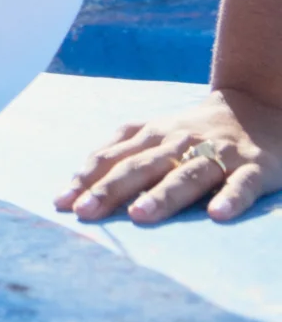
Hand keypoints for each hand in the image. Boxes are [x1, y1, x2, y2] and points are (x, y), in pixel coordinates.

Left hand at [56, 88, 281, 226]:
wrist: (260, 106)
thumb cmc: (194, 132)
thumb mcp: (155, 134)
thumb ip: (119, 153)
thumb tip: (75, 184)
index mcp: (155, 135)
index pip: (116, 158)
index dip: (89, 178)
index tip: (62, 203)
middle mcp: (182, 142)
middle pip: (143, 166)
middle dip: (112, 188)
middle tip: (86, 211)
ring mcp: (219, 154)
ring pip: (188, 173)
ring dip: (163, 194)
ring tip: (139, 215)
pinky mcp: (254, 167)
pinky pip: (242, 183)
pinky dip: (231, 198)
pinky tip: (216, 215)